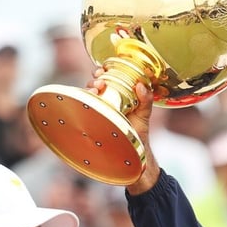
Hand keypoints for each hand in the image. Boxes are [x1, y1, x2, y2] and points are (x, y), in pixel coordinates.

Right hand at [87, 70, 158, 195]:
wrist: (133, 156)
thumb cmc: (138, 135)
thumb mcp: (144, 115)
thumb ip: (146, 100)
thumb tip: (142, 85)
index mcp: (116, 96)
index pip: (106, 79)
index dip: (103, 72)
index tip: (104, 70)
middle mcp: (104, 103)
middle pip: (93, 85)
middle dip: (94, 80)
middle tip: (99, 83)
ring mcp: (96, 113)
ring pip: (86, 97)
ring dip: (87, 90)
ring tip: (94, 92)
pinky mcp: (90, 124)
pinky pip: (82, 112)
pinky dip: (80, 105)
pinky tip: (84, 103)